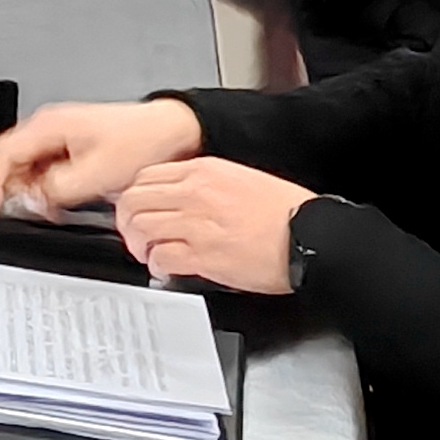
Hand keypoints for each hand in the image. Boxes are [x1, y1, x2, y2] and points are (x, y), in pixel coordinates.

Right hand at [0, 97, 200, 222]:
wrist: (171, 131)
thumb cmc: (141, 141)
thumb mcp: (97, 174)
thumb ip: (57, 189)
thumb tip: (32, 199)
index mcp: (48, 126)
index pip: (1, 154)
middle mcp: (48, 127)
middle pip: (9, 159)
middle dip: (7, 188)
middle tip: (10, 213)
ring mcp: (59, 135)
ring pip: (26, 164)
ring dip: (28, 189)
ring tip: (42, 209)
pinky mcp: (70, 145)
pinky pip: (44, 166)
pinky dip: (43, 185)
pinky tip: (56, 200)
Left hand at [114, 158, 314, 291]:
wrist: (312, 236)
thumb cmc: (286, 212)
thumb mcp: (241, 179)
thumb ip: (206, 183)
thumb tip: (183, 196)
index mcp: (203, 171)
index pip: (145, 177)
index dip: (135, 196)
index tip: (137, 209)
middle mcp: (194, 193)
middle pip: (133, 200)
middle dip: (126, 220)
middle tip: (134, 234)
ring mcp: (197, 224)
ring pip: (140, 227)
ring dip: (137, 244)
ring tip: (147, 253)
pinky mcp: (204, 255)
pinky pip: (161, 257)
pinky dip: (156, 265)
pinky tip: (164, 269)